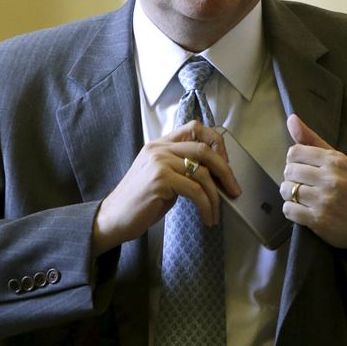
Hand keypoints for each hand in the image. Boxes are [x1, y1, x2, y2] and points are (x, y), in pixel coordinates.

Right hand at [93, 121, 241, 255]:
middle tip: (233, 189)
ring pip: (202, 172)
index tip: (224, 163)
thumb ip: (181, 167)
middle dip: (225, 171)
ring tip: (216, 212)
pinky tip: (206, 217)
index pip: (194, 127)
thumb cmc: (139, 201)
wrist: (113, 218)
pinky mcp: (160, 180)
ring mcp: (159, 162)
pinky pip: (196, 190)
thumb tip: (212, 173)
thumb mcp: (161, 176)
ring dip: (215, 196)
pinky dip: (206, 206)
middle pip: (204, 149)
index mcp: (159, 143)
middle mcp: (159, 148)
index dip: (215, 142)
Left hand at [280, 114, 346, 250]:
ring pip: (286, 190)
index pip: (294, 152)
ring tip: (302, 198)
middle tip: (303, 185)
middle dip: (291, 179)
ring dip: (290, 195)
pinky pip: (288, 209)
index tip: (303, 169)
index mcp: (336, 160)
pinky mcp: (319, 220)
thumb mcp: (339, 161)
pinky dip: (291, 210)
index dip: (294, 161)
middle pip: (289, 171)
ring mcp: (325, 200)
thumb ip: (312, 140)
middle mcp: (331, 178)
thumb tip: (291, 118)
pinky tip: (303, 211)